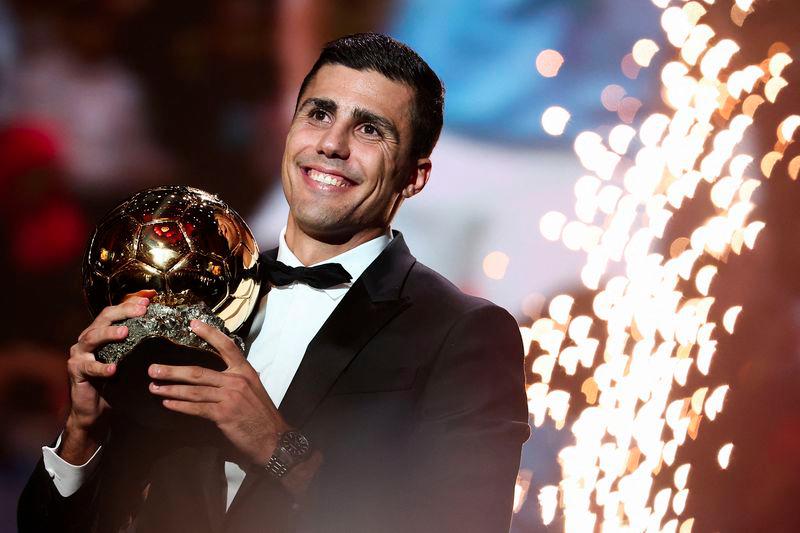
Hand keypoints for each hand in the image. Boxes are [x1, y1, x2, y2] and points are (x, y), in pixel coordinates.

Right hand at [61, 293, 151, 463]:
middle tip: (140, 310)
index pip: (113, 312)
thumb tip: (161, 331)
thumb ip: (135, 345)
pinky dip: (101, 367)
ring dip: (109, 333)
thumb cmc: (113, 382)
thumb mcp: (126, 359)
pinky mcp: (76, 371)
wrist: (93, 408)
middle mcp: (87, 339)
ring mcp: (79, 354)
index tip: (147, 301)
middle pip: (103, 319)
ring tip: (124, 332)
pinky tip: (113, 368)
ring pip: (92, 338)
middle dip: (122, 312)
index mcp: (100, 333)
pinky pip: (88, 367)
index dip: (129, 305)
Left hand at [148, 320, 290, 466]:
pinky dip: (180, 406)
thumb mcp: (253, 390)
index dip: (209, 334)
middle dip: (173, 371)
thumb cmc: (262, 415)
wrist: (273, 437)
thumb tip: (214, 380)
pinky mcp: (223, 414)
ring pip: (194, 390)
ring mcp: (229, 397)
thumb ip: (235, 382)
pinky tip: (168, 403)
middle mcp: (236, 381)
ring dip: (171, 389)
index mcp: (245, 371)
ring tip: (154, 387)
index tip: (193, 324)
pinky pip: (196, 408)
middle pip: (199, 372)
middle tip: (153, 369)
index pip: (226, 346)